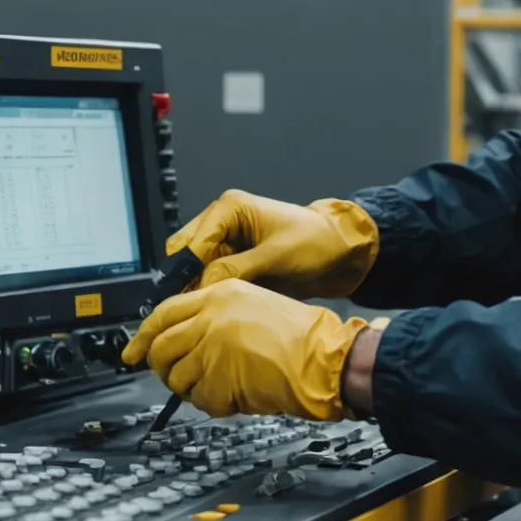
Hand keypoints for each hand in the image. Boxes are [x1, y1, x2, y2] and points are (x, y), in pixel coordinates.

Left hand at [121, 279, 366, 419]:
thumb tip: (183, 340)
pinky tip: (233, 397)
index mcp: (218, 295)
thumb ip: (216, 316)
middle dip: (161, 368)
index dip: (142, 336)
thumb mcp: (254, 305)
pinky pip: (199, 399)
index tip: (132, 352)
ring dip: (190, 389)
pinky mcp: (219, 379)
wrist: (325, 359)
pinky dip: (212, 404)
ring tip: (216, 387)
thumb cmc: (301, 337)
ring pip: (176, 377)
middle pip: (160, 347)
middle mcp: (210, 318)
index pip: (162, 313)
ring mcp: (212, 349)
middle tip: (172, 378)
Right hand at [169, 189, 379, 299]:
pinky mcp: (232, 260)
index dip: (185, 271)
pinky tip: (210, 309)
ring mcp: (224, 241)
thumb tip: (202, 286)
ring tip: (198, 313)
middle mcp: (220, 221)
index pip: (193, 241)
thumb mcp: (276, 256)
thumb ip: (237, 268)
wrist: (339, 251)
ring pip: (192, 267)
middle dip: (184, 279)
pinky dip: (207, 291)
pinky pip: (208, 276)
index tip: (182, 301)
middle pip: (184, 252)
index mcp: (229, 208)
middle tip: (190, 309)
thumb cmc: (313, 244)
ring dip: (194, 287)